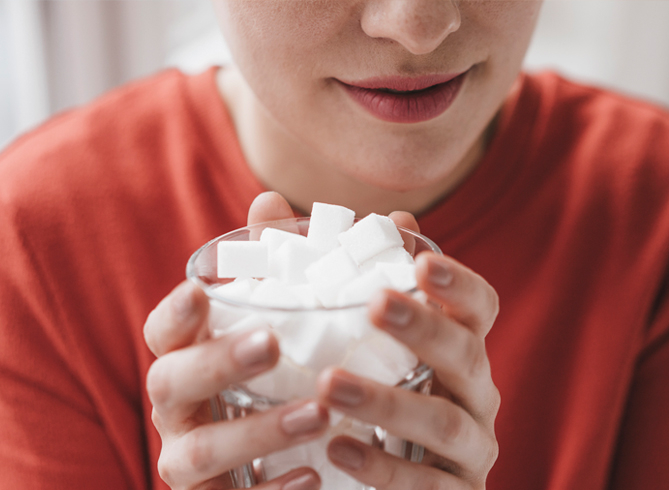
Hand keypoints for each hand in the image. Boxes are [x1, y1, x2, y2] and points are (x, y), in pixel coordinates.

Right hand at [145, 192, 329, 489]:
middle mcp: (180, 408)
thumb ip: (277, 266)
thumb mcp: (281, 322)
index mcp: (189, 357)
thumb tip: (273, 197)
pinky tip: (314, 475)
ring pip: (198, 452)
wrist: (283, 460)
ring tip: (318, 413)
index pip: (163, 332)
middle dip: (216, 363)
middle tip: (271, 344)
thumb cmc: (276, 376)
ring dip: (256, 431)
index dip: (176, 313)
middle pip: (170, 384)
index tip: (201, 292)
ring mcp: (192, 460)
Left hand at [316, 217, 501, 487]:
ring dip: (390, 402)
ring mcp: (470, 449)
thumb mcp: (344, 337)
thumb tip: (268, 202)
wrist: (372, 489)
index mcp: (457, 349)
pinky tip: (340, 450)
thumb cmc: (365, 396)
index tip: (421, 259)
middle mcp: (474, 393)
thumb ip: (311, 275)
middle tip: (377, 304)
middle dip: (427, 328)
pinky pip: (428, 487)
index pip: (479, 307)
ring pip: (444, 422)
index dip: (459, 283)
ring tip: (332, 385)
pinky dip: (384, 469)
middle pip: (468, 355)